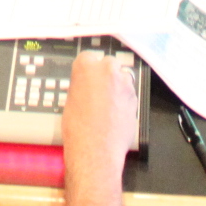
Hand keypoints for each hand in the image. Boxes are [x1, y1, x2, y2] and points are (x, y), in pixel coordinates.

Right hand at [60, 49, 138, 202]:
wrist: (95, 148)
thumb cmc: (77, 127)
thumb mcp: (70, 100)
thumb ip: (81, 86)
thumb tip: (87, 87)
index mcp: (85, 66)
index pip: (88, 57)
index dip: (89, 68)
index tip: (89, 77)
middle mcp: (106, 69)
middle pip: (109, 63)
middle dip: (106, 74)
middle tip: (99, 90)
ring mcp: (123, 83)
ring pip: (122, 77)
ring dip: (117, 86)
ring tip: (109, 104)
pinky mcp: (134, 97)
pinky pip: (129, 93)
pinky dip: (125, 99)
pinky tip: (117, 113)